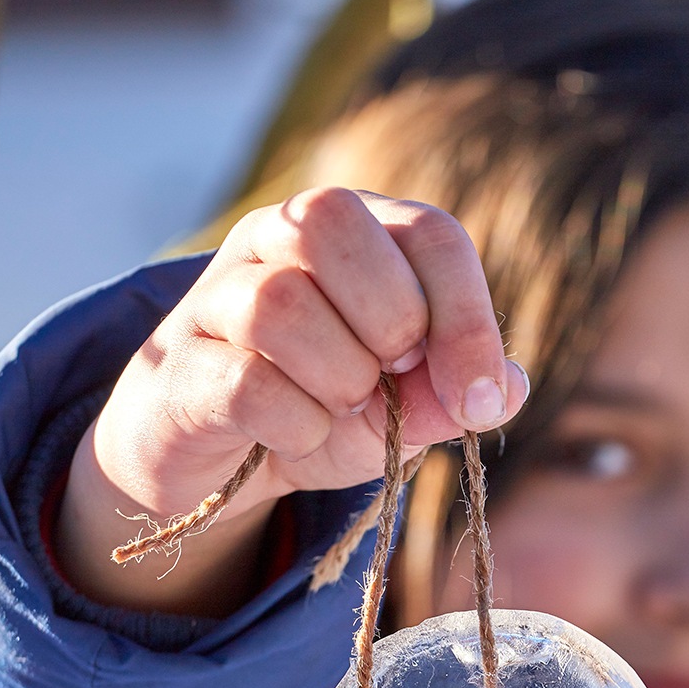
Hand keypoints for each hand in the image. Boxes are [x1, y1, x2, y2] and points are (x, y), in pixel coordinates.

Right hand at [56, 187, 528, 614]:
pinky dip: (293, 424)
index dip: (467, 316)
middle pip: (332, 220)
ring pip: (280, 301)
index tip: (479, 397)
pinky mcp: (181, 365)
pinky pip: (246, 382)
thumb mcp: (400, 412)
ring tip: (337, 408)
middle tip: (387, 381)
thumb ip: (451, 396)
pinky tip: (294, 435)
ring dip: (337, 377)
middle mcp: (275, 240)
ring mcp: (217, 295)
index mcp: (351, 235)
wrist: (215, 467)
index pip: (426, 231)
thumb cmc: (315, 413)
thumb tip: (507, 388)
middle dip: (389, 319)